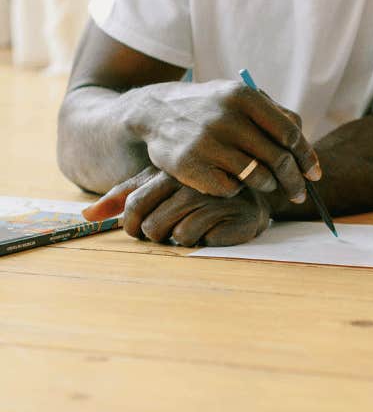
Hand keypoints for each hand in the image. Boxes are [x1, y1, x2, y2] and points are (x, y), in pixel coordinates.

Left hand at [82, 165, 270, 245]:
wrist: (246, 195)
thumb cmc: (195, 192)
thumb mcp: (156, 189)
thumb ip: (122, 198)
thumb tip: (86, 216)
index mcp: (169, 171)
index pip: (133, 204)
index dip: (131, 224)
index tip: (140, 228)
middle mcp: (190, 181)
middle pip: (149, 224)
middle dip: (154, 235)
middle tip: (169, 229)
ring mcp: (211, 196)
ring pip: (171, 233)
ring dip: (177, 238)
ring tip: (190, 227)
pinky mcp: (229, 214)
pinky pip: (195, 238)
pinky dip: (198, 240)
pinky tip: (209, 230)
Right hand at [137, 78, 320, 202]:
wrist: (156, 111)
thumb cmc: (210, 107)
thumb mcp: (239, 98)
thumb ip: (274, 114)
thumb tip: (305, 144)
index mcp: (243, 96)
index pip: (289, 134)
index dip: (306, 157)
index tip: (314, 174)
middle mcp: (226, 117)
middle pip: (278, 159)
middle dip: (294, 181)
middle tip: (299, 193)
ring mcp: (206, 142)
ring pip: (257, 177)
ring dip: (266, 184)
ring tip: (264, 182)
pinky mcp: (190, 166)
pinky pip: (230, 189)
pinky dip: (235, 188)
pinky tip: (230, 179)